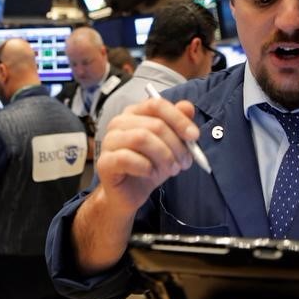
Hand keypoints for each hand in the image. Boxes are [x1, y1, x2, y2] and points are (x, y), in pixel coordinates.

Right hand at [95, 96, 198, 213]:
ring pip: (141, 138)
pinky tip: (151, 174)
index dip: (178, 119)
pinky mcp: (105, 162)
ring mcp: (109, 141)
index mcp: (134, 113)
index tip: (194, 136)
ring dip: (163, 156)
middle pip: (154, 124)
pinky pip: (127, 158)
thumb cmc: (149, 166)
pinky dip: (146, 167)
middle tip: (185, 162)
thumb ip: (178, 124)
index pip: (156, 104)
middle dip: (176, 145)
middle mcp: (119, 123)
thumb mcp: (170, 145)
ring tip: (171, 170)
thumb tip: (188, 107)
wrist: (129, 194)